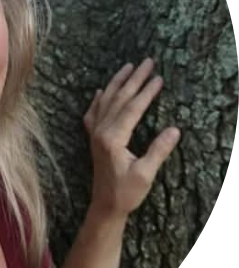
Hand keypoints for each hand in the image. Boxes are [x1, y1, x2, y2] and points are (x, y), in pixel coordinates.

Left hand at [83, 58, 180, 220]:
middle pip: (118, 100)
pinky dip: (97, 100)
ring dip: (117, 83)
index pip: (131, 109)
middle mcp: (100, 132)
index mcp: (112, 139)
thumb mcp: (146, 174)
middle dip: (134, 79)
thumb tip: (174, 129)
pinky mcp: (93, 139)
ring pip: (105, 102)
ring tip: (128, 66)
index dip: (146, 92)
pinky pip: (92, 113)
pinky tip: (100, 91)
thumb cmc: (126, 192)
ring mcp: (95, 134)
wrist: (104, 206)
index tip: (158, 78)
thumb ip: (158, 151)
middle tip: (147, 62)